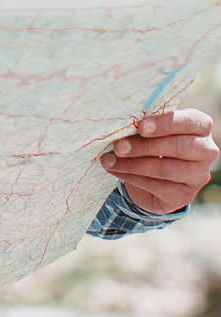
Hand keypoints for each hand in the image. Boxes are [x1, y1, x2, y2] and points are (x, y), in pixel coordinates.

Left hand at [101, 108, 217, 215]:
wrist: (158, 177)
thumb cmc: (155, 141)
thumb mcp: (155, 129)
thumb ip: (147, 125)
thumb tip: (123, 125)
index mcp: (201, 125)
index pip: (189, 121)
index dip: (165, 124)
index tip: (141, 127)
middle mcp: (206, 150)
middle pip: (179, 147)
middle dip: (145, 146)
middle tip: (119, 146)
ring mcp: (198, 175)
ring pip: (166, 169)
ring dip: (133, 164)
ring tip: (110, 160)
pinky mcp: (185, 194)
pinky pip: (157, 186)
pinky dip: (132, 178)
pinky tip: (115, 170)